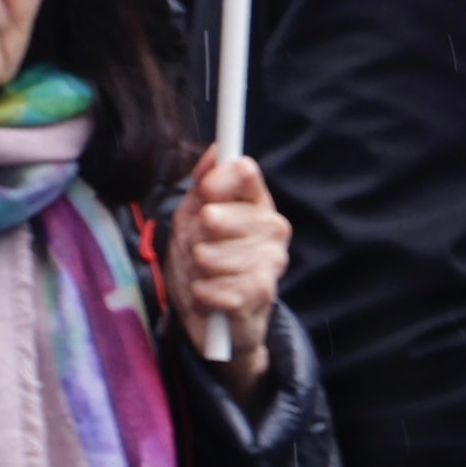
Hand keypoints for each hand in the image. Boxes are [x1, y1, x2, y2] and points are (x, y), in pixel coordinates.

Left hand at [162, 151, 289, 390]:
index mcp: (257, 203)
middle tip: (199, 249)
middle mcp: (272, 229)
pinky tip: (211, 296)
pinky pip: (213, 287)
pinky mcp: (260, 296)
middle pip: (216, 215)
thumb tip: (217, 149)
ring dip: (196, 269)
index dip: (216, 180)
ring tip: (205, 275)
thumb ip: (203, 182)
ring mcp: (271, 263)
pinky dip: (201, 293)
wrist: (212, 316)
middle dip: (194, 236)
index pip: (244, 172)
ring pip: (210, 255)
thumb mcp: (192, 217)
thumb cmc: (204, 261)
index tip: (203, 194)